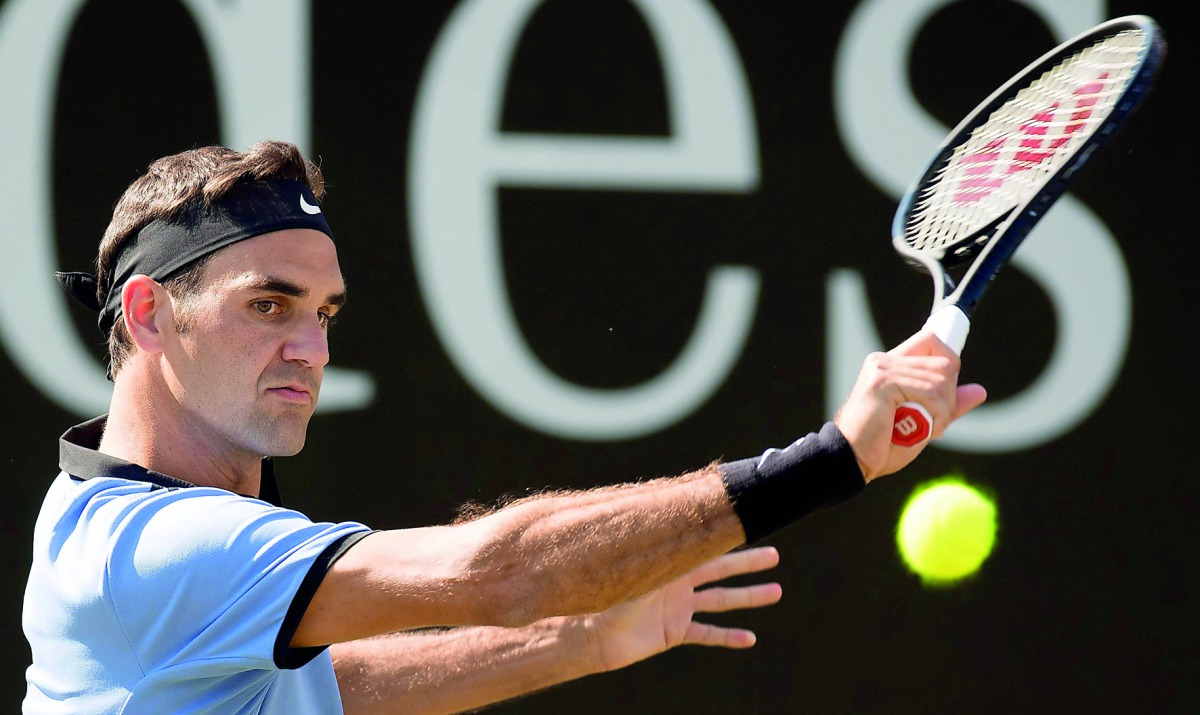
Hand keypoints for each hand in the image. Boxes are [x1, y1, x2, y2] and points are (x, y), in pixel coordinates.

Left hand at [582, 547, 781, 672]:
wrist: (593, 634)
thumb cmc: (608, 597)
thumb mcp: (635, 572)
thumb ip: (657, 555)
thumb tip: (669, 527)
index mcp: (669, 563)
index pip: (704, 547)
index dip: (726, 537)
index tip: (749, 524)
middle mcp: (678, 581)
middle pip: (720, 570)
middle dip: (748, 564)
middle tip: (773, 556)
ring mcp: (679, 607)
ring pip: (721, 600)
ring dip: (748, 598)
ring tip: (775, 593)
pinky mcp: (675, 631)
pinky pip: (707, 633)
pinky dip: (727, 637)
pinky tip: (748, 639)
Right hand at [834, 330, 986, 481]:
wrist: (852, 460)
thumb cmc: (881, 445)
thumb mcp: (922, 422)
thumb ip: (948, 404)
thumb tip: (979, 391)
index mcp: (890, 365)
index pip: (930, 340)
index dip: (948, 361)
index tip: (948, 396)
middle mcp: (884, 360)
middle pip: (943, 361)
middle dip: (950, 395)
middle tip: (938, 422)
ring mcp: (882, 369)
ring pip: (940, 379)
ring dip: (944, 410)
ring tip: (932, 429)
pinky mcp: (882, 382)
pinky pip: (929, 393)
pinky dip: (938, 415)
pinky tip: (929, 431)